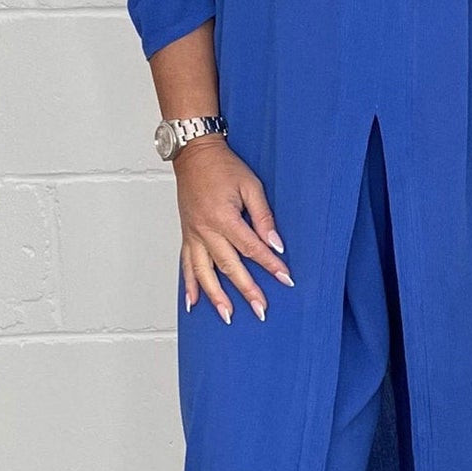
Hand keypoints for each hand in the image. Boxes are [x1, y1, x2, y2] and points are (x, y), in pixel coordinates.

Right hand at [174, 136, 292, 323]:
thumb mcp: (251, 185)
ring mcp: (193, 235)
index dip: (270, 264)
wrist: (194, 155)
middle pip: (229, 267)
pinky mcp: (187, 236)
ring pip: (204, 272)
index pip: (251, 248)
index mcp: (223, 217)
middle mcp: (205, 230)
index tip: (285, 279)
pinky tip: (194, 303)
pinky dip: (189, 285)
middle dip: (247, 290)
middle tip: (261, 310)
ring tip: (228, 315)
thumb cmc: (223, 166)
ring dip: (216, 297)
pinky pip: (186, 265)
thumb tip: (276, 243)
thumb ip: (263, 216)